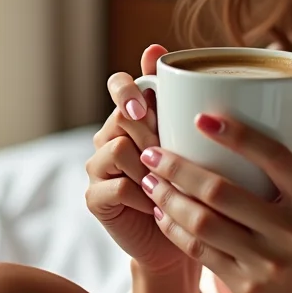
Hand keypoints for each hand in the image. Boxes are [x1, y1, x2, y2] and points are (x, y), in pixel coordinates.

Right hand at [84, 44, 195, 276]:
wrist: (181, 241)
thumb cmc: (193, 188)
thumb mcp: (196, 145)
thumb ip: (183, 105)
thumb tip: (165, 51)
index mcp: (133, 118)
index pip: (119, 84)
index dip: (127, 90)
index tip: (144, 108)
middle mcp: (109, 137)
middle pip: (121, 116)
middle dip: (149, 133)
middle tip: (168, 154)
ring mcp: (98, 167)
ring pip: (117, 147)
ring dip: (147, 166)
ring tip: (166, 184)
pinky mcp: (95, 197)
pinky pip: (115, 186)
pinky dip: (142, 196)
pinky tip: (158, 206)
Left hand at [138, 97, 291, 292]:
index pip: (274, 156)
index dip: (236, 134)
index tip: (200, 117)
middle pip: (223, 191)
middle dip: (179, 168)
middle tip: (152, 151)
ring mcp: (268, 262)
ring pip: (203, 223)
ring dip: (169, 198)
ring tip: (150, 180)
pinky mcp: (246, 287)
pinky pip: (200, 252)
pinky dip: (175, 229)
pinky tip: (160, 212)